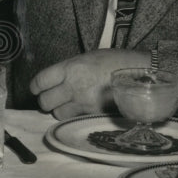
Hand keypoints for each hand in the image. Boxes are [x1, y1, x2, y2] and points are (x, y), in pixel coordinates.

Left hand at [29, 49, 149, 119]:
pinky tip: (82, 109)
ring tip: (69, 104)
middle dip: (46, 101)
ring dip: (60, 111)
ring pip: (58, 114)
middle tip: (53, 98)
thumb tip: (56, 80)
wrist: (142, 74)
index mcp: (71, 68)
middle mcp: (74, 86)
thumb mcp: (88, 58)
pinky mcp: (94, 115)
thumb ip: (70, 70)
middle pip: (45, 102)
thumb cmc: (117, 62)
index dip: (35, 87)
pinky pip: (75, 119)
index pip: (40, 81)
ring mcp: (84, 103)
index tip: (36, 89)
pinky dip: (75, 117)